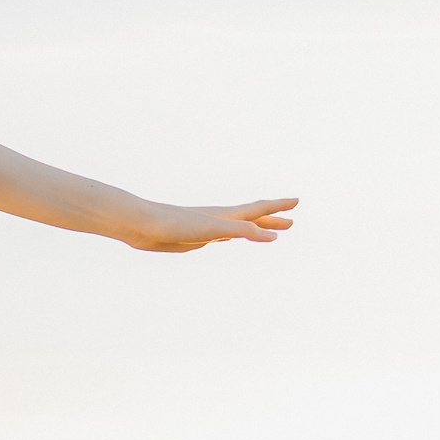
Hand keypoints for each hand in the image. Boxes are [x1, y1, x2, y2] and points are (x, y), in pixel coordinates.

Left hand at [125, 199, 298, 252]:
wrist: (142, 225)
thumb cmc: (176, 224)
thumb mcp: (215, 228)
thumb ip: (244, 231)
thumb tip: (273, 236)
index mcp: (226, 215)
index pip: (259, 209)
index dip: (279, 206)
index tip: (297, 201)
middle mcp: (219, 219)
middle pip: (252, 218)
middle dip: (272, 220)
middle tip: (291, 222)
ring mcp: (206, 228)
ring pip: (237, 227)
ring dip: (254, 228)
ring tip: (266, 232)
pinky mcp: (193, 238)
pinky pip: (220, 235)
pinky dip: (231, 235)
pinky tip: (227, 238)